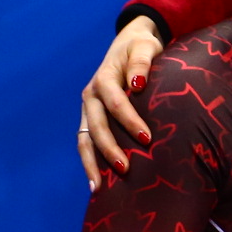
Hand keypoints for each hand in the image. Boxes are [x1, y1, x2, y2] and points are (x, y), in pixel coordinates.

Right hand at [78, 15, 163, 189]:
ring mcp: (88, 109)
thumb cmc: (141, 48)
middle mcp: (91, 95)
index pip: (115, 102)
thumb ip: (142, 62)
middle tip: (127, 169)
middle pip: (96, 126)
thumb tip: (137, 84)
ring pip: (85, 139)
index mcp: (104, 78)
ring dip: (92, 163)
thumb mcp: (145, 47)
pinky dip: (90, 162)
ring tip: (99, 187)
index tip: (147, 138)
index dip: (130, 121)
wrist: (129, 45)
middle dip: (109, 148)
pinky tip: (97, 183)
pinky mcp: (90, 119)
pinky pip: (87, 143)